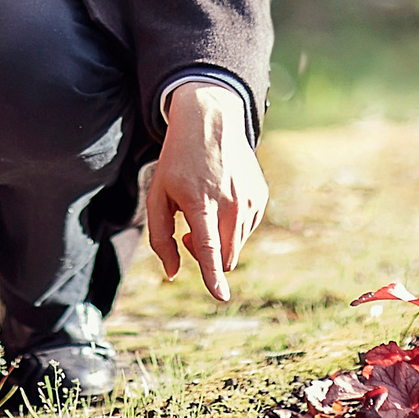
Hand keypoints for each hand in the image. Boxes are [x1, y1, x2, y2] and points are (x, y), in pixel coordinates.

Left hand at [144, 81, 267, 302]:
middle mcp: (230, 203)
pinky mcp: (260, 196)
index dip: (213, 275)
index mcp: (201, 203)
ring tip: (202, 211)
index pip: (209, 248)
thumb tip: (172, 273)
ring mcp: (250, 199)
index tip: (221, 296)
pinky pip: (246, 229)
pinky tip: (220, 200)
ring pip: (236, 246)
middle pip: (225, 257)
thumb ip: (160, 236)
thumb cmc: (177, 161)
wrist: (210, 121)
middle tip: (186, 232)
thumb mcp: (157, 194)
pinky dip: (232, 226)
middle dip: (207, 257)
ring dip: (219, 241)